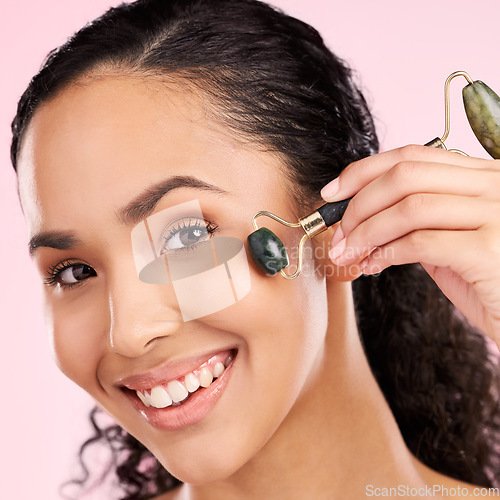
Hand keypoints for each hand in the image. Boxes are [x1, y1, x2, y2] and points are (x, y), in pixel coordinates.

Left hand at [321, 145, 499, 347]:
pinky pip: (420, 242)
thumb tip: (361, 219)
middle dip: (359, 205)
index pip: (412, 156)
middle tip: (338, 234)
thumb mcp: (452, 240)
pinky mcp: (490, 248)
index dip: (364, 171)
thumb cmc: (491, 282)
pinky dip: (385, 253)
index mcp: (483, 176)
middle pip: (404, 176)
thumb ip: (418, 222)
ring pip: (408, 208)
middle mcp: (494, 185)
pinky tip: (372, 266)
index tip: (332, 193)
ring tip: (348, 254)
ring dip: (365, 232)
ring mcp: (496, 213)